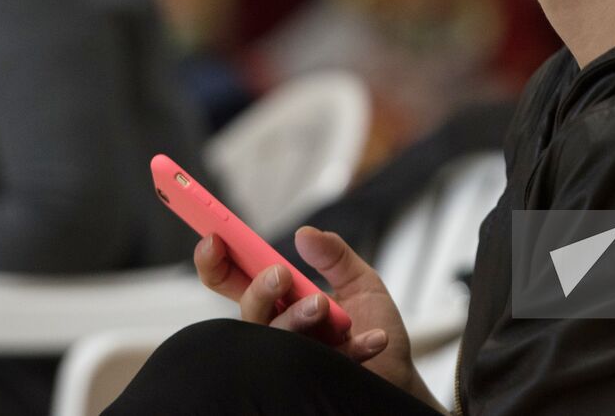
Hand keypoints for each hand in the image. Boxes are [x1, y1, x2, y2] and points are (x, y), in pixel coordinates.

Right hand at [195, 225, 445, 411]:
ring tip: (323, 304)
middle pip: (249, 313)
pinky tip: (375, 338)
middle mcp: (281, 330)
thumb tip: (305, 233)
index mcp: (282, 300)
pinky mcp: (319, 381)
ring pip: (275, 340)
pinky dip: (355, 348)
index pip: (236, 282)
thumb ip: (335, 255)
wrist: (402, 374)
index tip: (213, 239)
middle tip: (281, 274)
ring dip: (296, 318)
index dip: (216, 263)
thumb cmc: (372, 326)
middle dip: (258, 291)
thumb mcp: (360, 280)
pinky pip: (326, 364)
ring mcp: (296, 359)